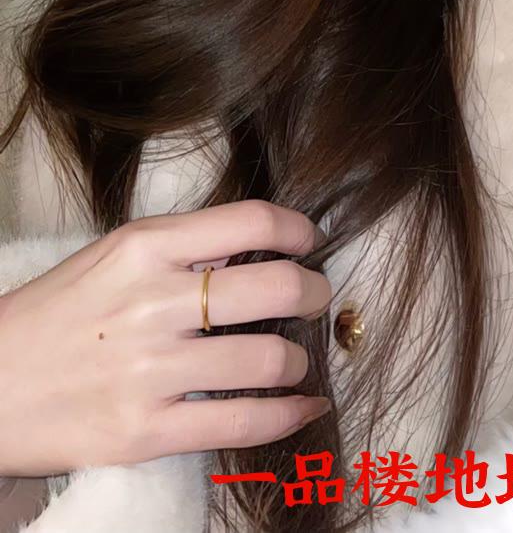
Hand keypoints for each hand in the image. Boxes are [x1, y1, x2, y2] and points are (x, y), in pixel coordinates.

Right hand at [0, 200, 332, 475]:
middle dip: (313, 291)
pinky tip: (302, 406)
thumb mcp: (112, 256)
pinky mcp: (144, 433)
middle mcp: (152, 302)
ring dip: (296, 359)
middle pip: (274, 286)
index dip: (296, 229)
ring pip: (266, 359)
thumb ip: (180, 250)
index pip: (249, 221)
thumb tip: (254, 248)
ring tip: (292, 359)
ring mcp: (150, 371)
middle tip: (316, 296)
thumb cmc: (55, 315)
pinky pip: (240, 424)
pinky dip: (287, 415)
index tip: (309, 240)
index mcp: (144, 247)